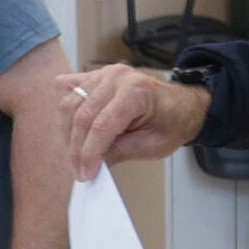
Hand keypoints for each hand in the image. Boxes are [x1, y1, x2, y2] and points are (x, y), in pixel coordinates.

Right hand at [69, 62, 206, 177]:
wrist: (181, 106)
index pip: (101, 126)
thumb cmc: (171, 123)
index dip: (88, 153)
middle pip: (81, 116)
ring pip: (69, 105)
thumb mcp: (151, 147)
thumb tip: (91, 163)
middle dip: (76, 149)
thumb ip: (119, 152)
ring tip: (79, 155)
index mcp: (136, 91)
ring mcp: (103, 74)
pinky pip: (68, 92)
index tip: (85, 174)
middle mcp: (116, 77)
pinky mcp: (94, 76)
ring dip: (69, 134)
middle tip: (80, 171)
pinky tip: (74, 130)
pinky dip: (67, 113)